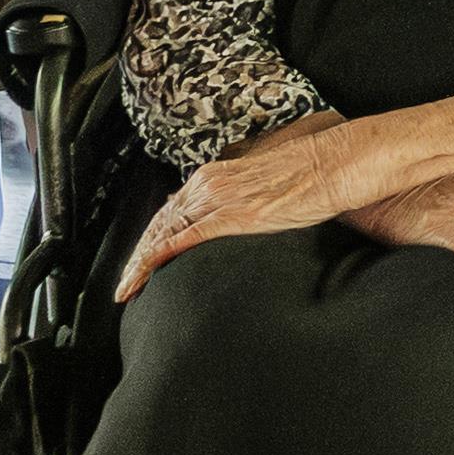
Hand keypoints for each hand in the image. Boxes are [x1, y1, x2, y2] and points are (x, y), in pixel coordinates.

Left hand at [114, 111, 373, 300]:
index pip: (169, 212)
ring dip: (140, 264)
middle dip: (137, 258)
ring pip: (163, 232)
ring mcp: (217, 199)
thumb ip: (236, 202)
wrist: (329, 165)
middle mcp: (207, 184)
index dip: (150, 241)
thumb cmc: (305, 179)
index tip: (138, 266)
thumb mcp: (261, 189)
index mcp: (213, 176)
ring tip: (127, 290)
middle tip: (124, 287)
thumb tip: (223, 222)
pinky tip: (146, 274)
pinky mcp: (231, 215)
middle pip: (159, 224)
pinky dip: (159, 257)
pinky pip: (184, 238)